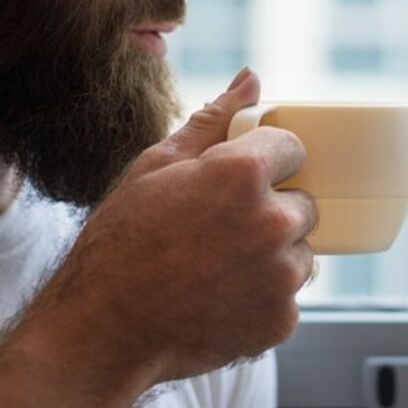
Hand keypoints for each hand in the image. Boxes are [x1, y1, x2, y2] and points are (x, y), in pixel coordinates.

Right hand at [46, 68, 317, 385]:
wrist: (103, 328)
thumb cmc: (122, 239)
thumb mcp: (156, 165)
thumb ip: (213, 120)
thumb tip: (251, 80)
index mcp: (243, 174)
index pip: (294, 147)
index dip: (269, 160)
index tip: (245, 178)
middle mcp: (272, 222)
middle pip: (303, 203)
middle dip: (272, 209)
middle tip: (222, 228)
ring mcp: (281, 276)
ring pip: (300, 253)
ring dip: (274, 255)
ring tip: (218, 266)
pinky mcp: (281, 320)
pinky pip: (287, 297)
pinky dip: (262, 298)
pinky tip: (219, 297)